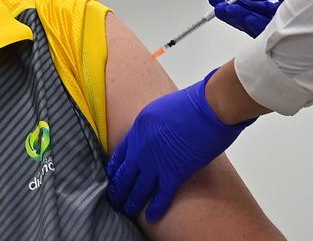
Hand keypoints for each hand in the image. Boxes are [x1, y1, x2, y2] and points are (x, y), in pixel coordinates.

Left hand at [106, 69, 254, 222]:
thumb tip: (152, 139)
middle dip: (118, 189)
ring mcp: (156, 162)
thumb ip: (150, 127)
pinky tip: (150, 217)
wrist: (208, 107)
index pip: (119, 155)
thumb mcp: (158, 110)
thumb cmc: (190, 103)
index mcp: (137, 129)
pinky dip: (155, 208)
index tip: (112, 178)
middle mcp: (141, 148)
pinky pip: (161, 196)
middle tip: (114, 200)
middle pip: (124, 174)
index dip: (114, 169)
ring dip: (131, 201)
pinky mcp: (175, 173)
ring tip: (126, 210)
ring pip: (138, 188)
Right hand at [208, 0, 298, 37]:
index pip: (256, 4)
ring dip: (234, 15)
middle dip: (230, 6)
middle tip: (214, 0)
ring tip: (220, 8)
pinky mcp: (280, 44)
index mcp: (285, 8)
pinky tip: (236, 15)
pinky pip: (258, 32)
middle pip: (249, 14)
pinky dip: (246, 22)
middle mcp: (280, 22)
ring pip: (251, 23)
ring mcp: (279, 33)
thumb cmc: (312, 4)